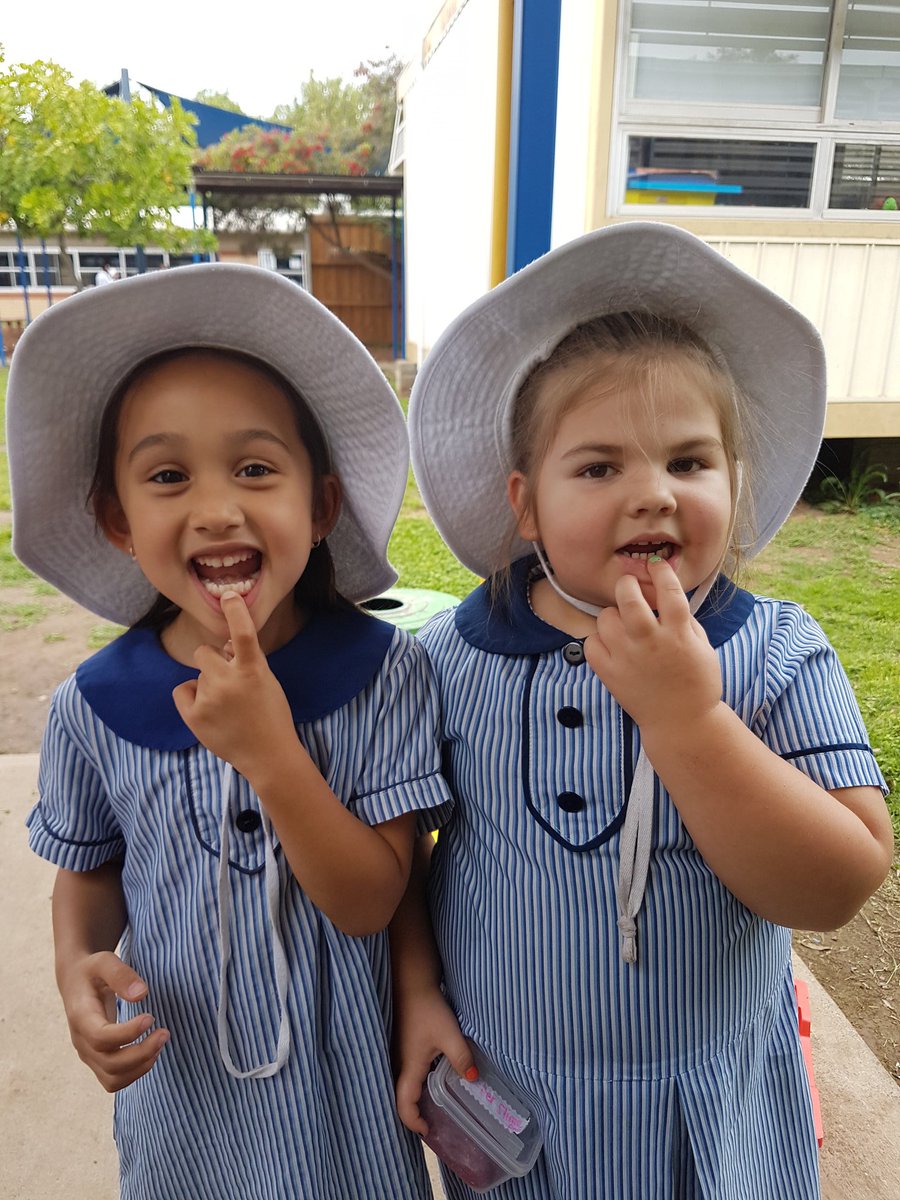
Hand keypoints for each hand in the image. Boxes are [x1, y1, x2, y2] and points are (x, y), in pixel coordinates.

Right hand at [59, 951, 168, 1091]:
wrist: (76, 982)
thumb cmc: (92, 970)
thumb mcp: (104, 962)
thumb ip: (121, 975)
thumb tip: (141, 994)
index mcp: (80, 1017)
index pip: (100, 1037)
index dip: (127, 1033)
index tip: (150, 1018)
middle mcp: (81, 1041)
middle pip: (109, 1063)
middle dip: (141, 1053)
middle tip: (165, 1033)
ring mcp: (88, 1054)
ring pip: (113, 1079)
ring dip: (141, 1066)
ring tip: (161, 1042)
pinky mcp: (97, 1060)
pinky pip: (114, 1080)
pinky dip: (135, 1072)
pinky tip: (152, 1052)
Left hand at [172, 592, 295, 776]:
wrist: (269, 755)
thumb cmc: (271, 716)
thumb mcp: (267, 681)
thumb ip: (246, 661)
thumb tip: (224, 645)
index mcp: (253, 670)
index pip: (243, 633)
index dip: (235, 611)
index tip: (228, 595)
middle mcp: (228, 681)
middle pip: (204, 653)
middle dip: (213, 661)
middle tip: (228, 680)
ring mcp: (208, 699)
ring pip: (198, 676)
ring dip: (208, 684)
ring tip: (227, 707)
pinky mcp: (193, 716)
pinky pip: (183, 691)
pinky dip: (192, 697)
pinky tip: (208, 711)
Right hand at [393, 986, 475, 1134]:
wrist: (411, 982)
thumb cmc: (428, 1008)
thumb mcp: (449, 1034)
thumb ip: (461, 1057)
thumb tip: (473, 1079)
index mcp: (409, 1067)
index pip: (404, 1105)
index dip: (414, 1122)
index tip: (429, 1130)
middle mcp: (398, 1064)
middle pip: (400, 1098)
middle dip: (415, 1113)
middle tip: (433, 1121)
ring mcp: (398, 1053)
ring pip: (402, 1084)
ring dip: (415, 1097)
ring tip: (434, 1102)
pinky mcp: (401, 1043)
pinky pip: (405, 1071)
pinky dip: (415, 1081)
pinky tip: (431, 1075)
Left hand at [584, 558, 721, 733]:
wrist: (681, 723)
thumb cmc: (697, 684)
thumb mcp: (704, 647)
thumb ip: (686, 621)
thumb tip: (667, 596)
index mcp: (678, 634)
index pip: (669, 591)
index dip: (661, 572)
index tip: (656, 566)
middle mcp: (650, 643)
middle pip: (629, 599)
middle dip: (627, 584)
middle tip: (629, 586)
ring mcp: (627, 658)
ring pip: (606, 618)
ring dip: (612, 614)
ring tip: (621, 622)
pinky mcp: (610, 673)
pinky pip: (591, 644)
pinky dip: (598, 639)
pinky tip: (611, 643)